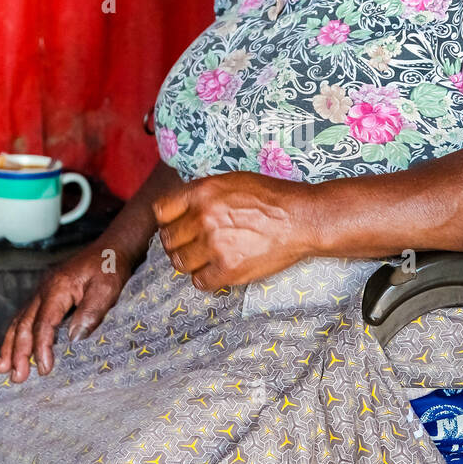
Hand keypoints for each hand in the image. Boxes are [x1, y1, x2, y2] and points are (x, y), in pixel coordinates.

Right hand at [0, 245, 129, 382]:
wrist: (112, 247)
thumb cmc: (111, 267)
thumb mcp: (107, 288)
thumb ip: (91, 312)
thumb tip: (74, 339)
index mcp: (58, 287)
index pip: (44, 323)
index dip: (41, 348)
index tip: (44, 370)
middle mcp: (44, 289)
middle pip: (25, 324)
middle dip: (18, 352)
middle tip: (16, 377)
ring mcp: (42, 291)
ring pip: (20, 321)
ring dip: (11, 346)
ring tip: (4, 369)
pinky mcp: (46, 295)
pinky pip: (25, 316)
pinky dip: (17, 335)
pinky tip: (12, 349)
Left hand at [153, 172, 317, 289]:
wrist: (302, 219)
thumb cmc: (271, 198)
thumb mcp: (231, 181)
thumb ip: (203, 194)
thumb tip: (181, 207)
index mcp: (202, 192)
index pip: (161, 211)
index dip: (168, 219)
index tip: (177, 224)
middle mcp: (203, 218)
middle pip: (168, 240)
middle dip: (178, 242)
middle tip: (192, 243)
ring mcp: (214, 246)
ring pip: (180, 262)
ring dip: (189, 261)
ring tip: (205, 256)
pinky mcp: (228, 270)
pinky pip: (199, 282)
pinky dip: (205, 278)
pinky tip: (217, 268)